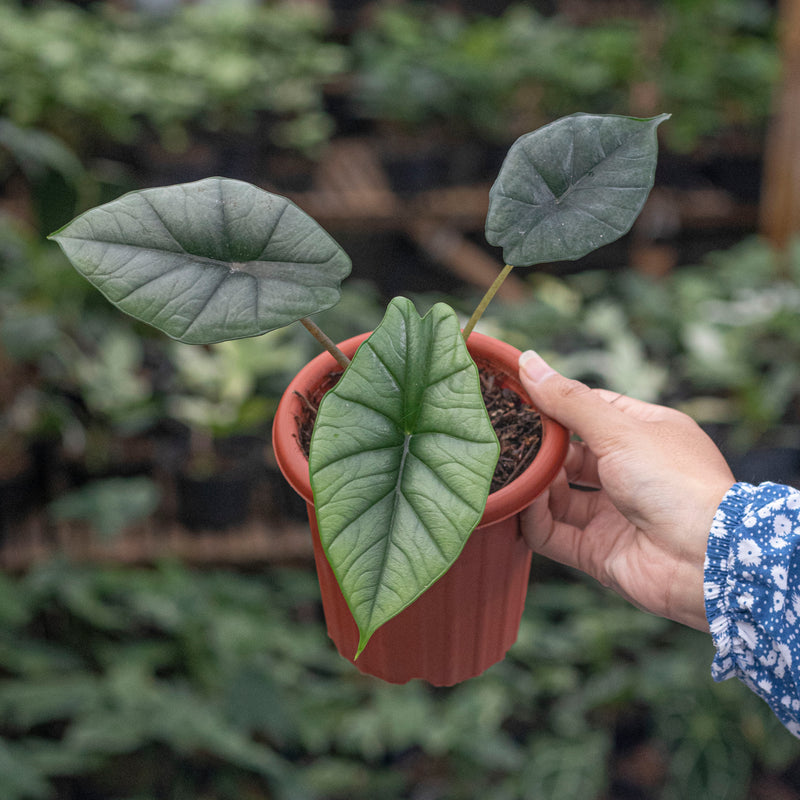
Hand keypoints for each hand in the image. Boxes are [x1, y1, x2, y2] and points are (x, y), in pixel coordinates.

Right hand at [518, 350, 735, 630]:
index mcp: (644, 435)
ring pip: (558, 496)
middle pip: (569, 457)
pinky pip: (555, 533)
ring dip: (534, 485)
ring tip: (507, 473)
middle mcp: (629, 473)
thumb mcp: (618, 429)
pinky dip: (535, 520)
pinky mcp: (598, 551)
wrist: (706, 559)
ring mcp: (613, 514)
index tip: (517, 398)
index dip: (556, 405)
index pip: (590, 412)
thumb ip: (568, 400)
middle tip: (504, 440)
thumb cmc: (675, 481)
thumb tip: (528, 361)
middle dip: (540, 450)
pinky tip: (522, 505)